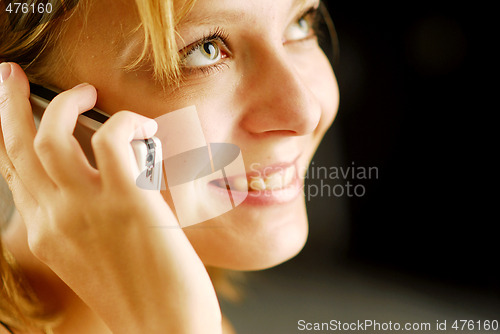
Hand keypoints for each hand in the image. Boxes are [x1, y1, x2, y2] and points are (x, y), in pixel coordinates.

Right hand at [0, 63, 220, 333]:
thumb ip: (83, 218)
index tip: (11, 107)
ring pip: (53, 135)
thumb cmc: (138, 292)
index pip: (15, 171)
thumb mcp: (94, 255)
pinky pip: (112, 140)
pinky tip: (145, 128)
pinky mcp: (130, 203)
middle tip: (13, 75)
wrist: (163, 329)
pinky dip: (127, 122)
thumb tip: (101, 177)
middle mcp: (57, 218)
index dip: (8, 134)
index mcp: (47, 232)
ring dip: (69, 103)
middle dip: (9, 103)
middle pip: (19, 148)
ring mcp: (89, 210)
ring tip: (90, 95)